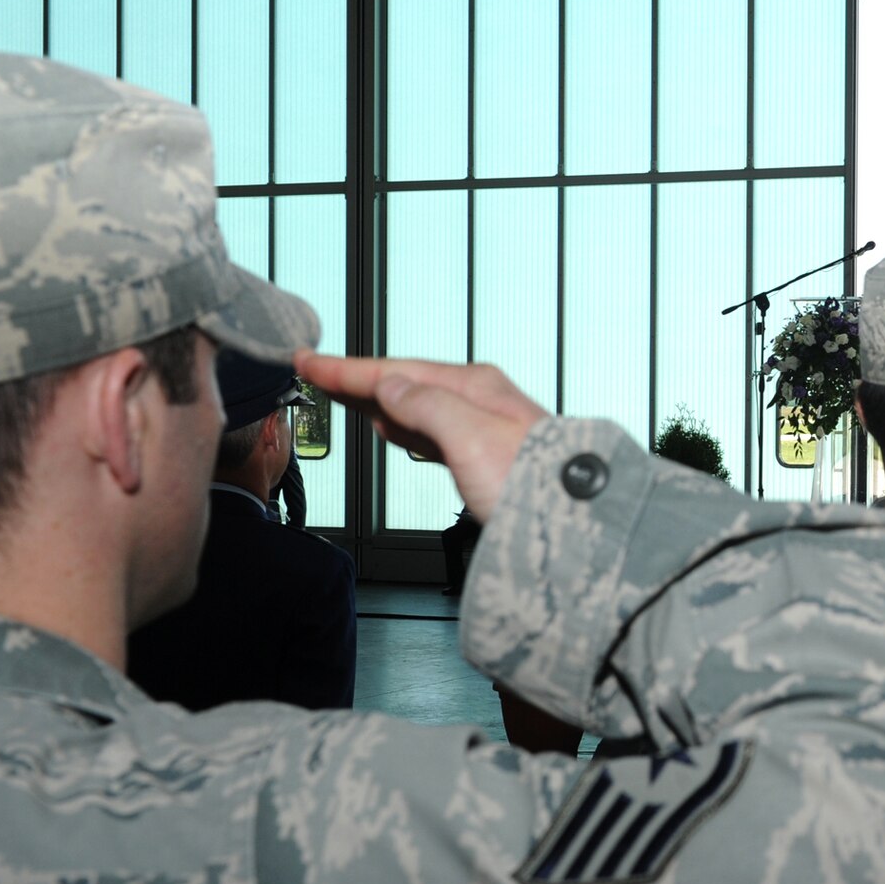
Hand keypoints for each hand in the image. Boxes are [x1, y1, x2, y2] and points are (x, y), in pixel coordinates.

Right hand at [295, 353, 548, 522]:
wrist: (577, 523)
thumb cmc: (534, 485)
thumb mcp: (469, 438)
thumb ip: (426, 407)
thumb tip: (390, 386)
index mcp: (473, 387)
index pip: (394, 371)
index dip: (346, 369)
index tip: (308, 360)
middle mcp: (480, 400)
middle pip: (403, 383)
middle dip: (357, 378)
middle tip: (315, 371)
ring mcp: (484, 426)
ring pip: (415, 405)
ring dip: (376, 399)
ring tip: (344, 392)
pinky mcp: (486, 456)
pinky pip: (430, 430)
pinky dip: (402, 425)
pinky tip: (395, 428)